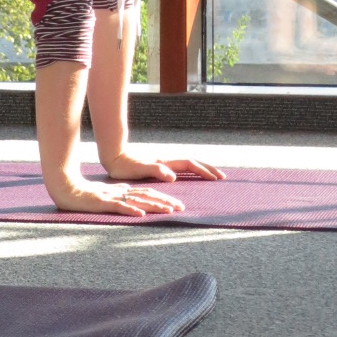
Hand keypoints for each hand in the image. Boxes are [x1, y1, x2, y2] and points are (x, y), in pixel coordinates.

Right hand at [50, 175, 187, 216]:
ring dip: (154, 206)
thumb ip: (119, 193)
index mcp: (123, 191)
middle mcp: (120, 192)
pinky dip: (131, 211)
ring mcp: (112, 197)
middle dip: (165, 202)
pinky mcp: (102, 203)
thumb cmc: (84, 193)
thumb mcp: (106, 193)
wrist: (65, 188)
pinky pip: (119, 207)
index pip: (147, 194)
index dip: (163, 198)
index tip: (177, 205)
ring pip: (137, 201)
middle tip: (180, 208)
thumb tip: (131, 196)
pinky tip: (141, 215)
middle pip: (147, 196)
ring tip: (168, 211)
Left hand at [104, 153, 225, 184]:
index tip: (216, 178)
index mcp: (165, 163)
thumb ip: (156, 171)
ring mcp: (163, 164)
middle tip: (222, 177)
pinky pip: (179, 169)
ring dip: (201, 170)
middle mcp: (167, 162)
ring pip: (187, 166)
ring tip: (212, 176)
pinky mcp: (158, 168)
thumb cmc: (124, 167)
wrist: (114, 158)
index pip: (189, 165)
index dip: (203, 171)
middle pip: (192, 163)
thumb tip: (174, 177)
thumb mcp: (140, 170)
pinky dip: (190, 172)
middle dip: (208, 169)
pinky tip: (191, 177)